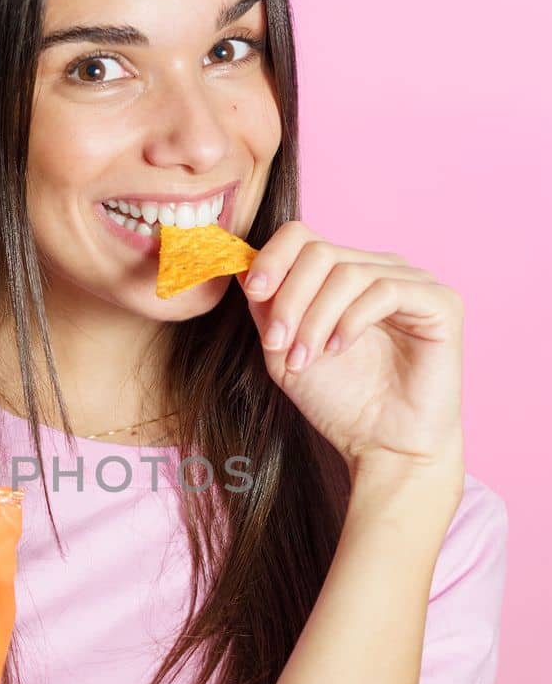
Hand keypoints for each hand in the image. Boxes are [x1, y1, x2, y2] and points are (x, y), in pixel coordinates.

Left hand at [241, 221, 464, 489]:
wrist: (384, 446)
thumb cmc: (339, 402)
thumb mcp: (283, 352)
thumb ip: (266, 309)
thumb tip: (241, 266)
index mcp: (342, 275)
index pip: (302, 237)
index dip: (272, 258)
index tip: (253, 292)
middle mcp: (378, 269)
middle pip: (319, 252)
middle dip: (289, 299)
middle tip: (277, 345)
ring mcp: (412, 282)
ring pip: (347, 273)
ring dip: (315, 318)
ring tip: (304, 359)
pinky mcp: (440, 302)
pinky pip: (385, 290)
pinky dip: (352, 321)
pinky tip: (339, 350)